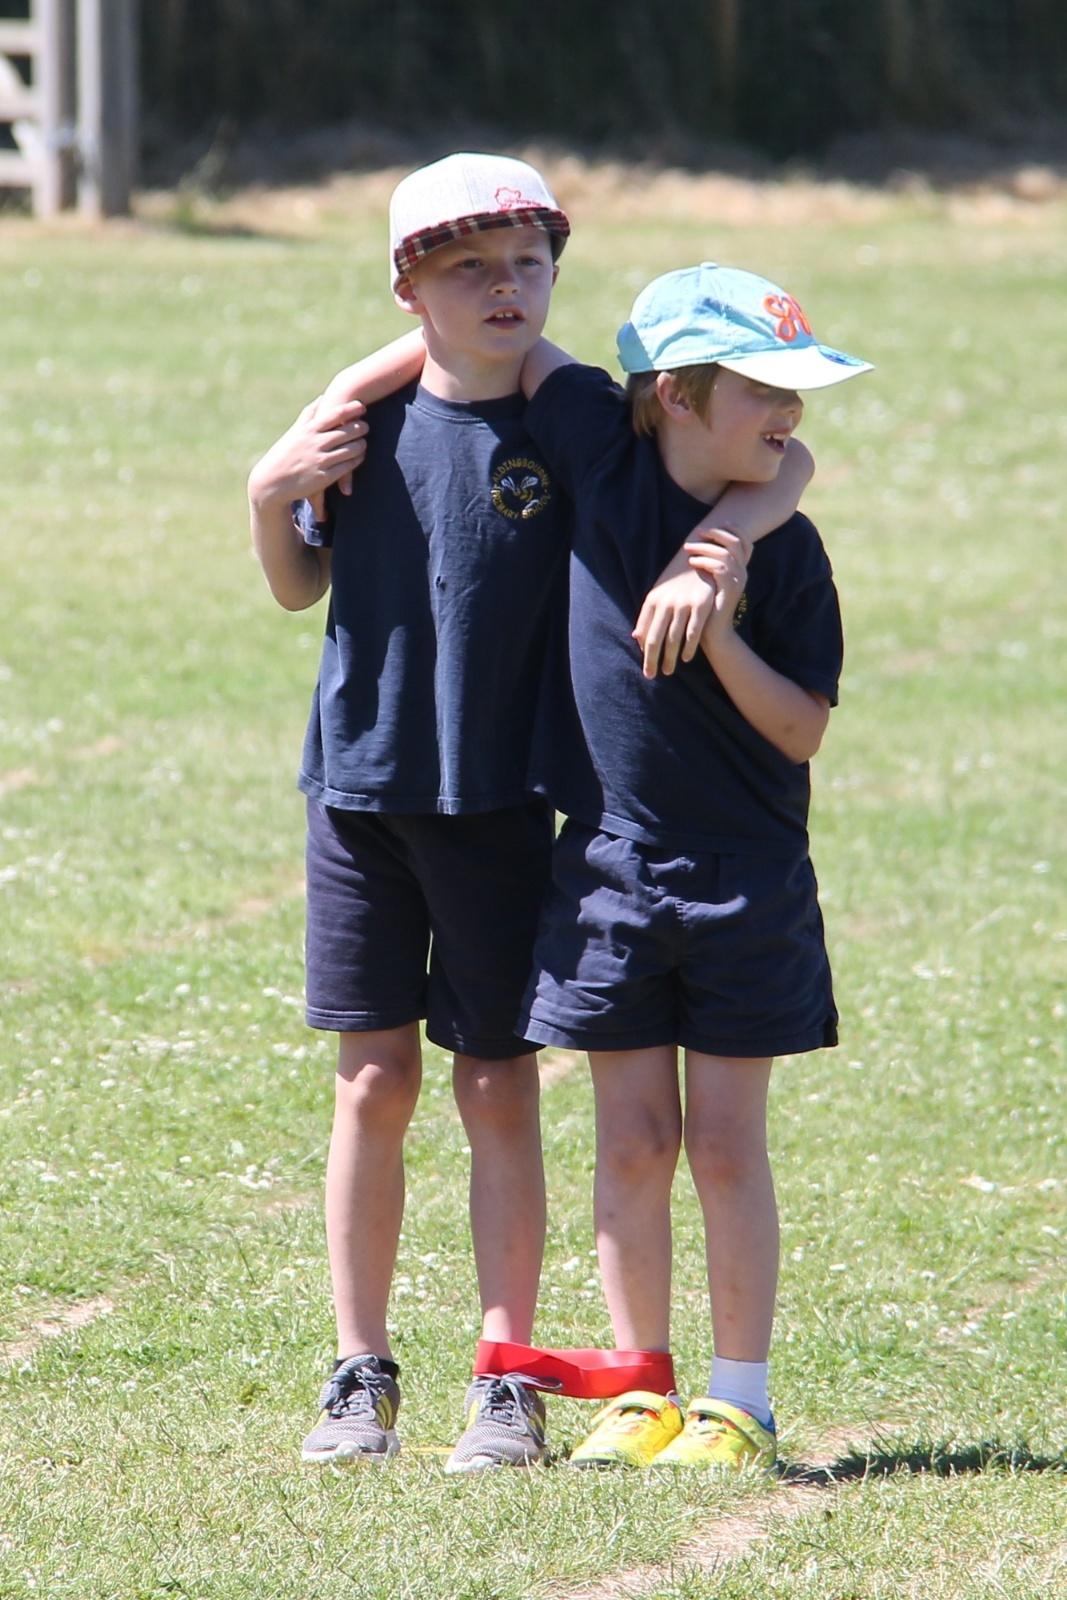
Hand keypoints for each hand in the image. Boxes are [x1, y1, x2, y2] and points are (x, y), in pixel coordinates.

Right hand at [247, 397, 367, 518]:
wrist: (271, 482)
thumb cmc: (284, 454)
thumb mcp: (295, 432)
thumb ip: (310, 414)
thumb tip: (323, 397)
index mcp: (308, 430)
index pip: (334, 415)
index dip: (351, 409)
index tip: (362, 406)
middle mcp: (316, 443)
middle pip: (346, 432)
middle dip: (360, 428)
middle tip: (366, 426)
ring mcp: (320, 460)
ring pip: (350, 450)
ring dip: (361, 445)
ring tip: (363, 443)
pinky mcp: (324, 477)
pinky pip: (347, 467)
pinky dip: (356, 461)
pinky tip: (359, 457)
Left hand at [633, 566, 717, 677]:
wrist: (699, 560)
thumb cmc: (677, 582)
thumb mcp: (659, 596)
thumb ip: (647, 617)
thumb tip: (635, 638)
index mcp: (652, 600)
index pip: (645, 633)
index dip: (645, 652)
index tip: (646, 668)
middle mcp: (665, 602)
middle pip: (655, 638)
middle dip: (653, 660)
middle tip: (652, 676)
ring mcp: (683, 603)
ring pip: (673, 638)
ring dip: (670, 658)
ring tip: (669, 671)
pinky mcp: (701, 604)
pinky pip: (693, 631)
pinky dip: (689, 647)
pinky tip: (687, 658)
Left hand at [685, 528, 748, 633]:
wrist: (714, 633)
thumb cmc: (708, 608)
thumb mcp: (710, 582)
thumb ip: (710, 565)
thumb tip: (698, 544)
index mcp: (740, 569)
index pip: (745, 542)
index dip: (733, 530)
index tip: (715, 524)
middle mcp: (742, 573)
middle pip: (736, 542)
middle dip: (716, 534)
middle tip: (698, 532)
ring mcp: (738, 581)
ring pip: (726, 553)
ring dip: (705, 547)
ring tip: (688, 549)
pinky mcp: (730, 590)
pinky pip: (720, 568)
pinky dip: (705, 562)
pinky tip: (692, 562)